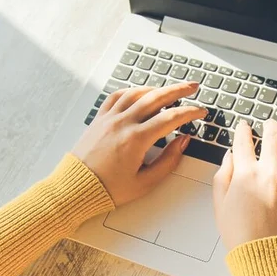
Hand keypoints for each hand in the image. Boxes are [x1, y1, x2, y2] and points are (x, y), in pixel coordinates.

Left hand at [72, 82, 206, 205]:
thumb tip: (182, 142)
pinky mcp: (99, 119)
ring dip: (156, 88)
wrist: (76, 188)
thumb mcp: (145, 182)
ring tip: (169, 89)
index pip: (171, 118)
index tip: (200, 111)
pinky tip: (140, 93)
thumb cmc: (108, 189)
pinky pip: (117, 96)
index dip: (190, 112)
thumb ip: (168, 161)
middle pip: (156, 98)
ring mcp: (109, 118)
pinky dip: (132, 91)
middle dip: (178, 90)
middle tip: (192, 87)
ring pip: (137, 93)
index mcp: (136, 140)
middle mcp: (123, 124)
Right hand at [213, 119, 276, 249]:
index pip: (243, 141)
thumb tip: (230, 156)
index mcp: (245, 174)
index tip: (244, 127)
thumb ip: (223, 176)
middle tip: (268, 124)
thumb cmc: (242, 236)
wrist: (267, 256)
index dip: (243, 130)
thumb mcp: (220, 206)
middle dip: (269, 125)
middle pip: (272, 135)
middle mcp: (270, 172)